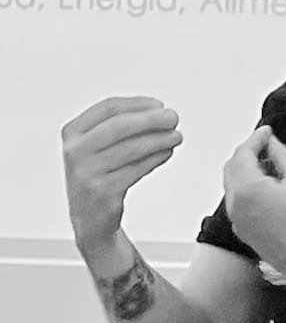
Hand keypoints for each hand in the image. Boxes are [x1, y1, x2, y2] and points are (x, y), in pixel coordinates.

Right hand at [62, 97, 182, 255]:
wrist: (89, 218)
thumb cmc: (99, 175)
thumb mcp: (99, 146)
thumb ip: (122, 126)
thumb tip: (158, 112)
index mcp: (73, 132)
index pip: (109, 108)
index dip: (138, 104)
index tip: (159, 105)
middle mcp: (75, 151)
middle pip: (120, 126)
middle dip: (152, 120)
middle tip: (173, 118)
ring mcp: (87, 173)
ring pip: (132, 148)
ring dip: (160, 139)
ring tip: (175, 137)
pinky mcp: (103, 191)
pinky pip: (137, 169)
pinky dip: (156, 158)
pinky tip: (166, 152)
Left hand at [223, 126, 285, 291]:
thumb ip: (281, 154)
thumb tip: (270, 143)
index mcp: (247, 189)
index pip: (242, 153)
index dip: (255, 138)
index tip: (267, 131)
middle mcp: (235, 206)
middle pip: (231, 168)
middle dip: (247, 153)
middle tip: (267, 144)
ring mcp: (237, 221)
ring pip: (233, 186)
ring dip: (246, 171)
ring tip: (270, 164)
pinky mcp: (244, 233)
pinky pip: (238, 203)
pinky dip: (247, 189)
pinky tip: (268, 187)